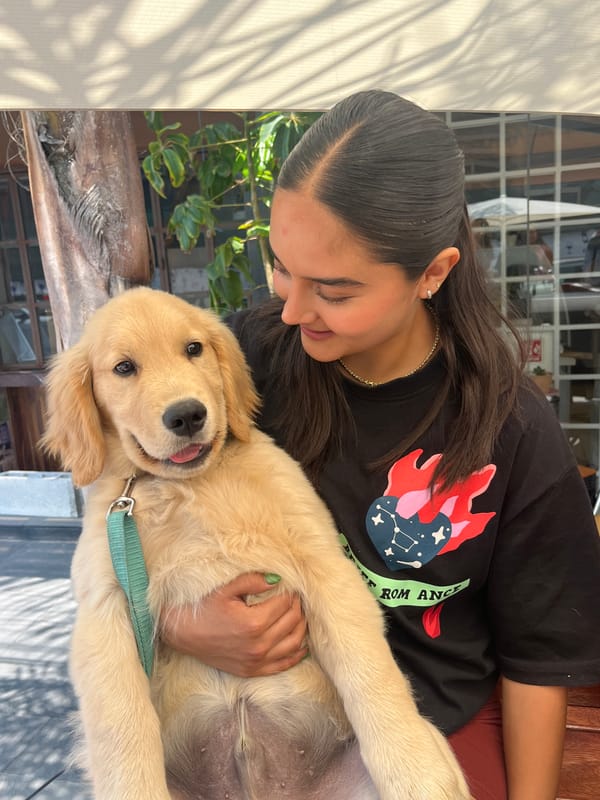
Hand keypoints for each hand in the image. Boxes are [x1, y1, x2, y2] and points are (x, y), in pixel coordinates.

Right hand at [160, 573, 307, 676]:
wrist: (182, 633)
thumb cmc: (202, 608)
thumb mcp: (226, 589)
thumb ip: (253, 581)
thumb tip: (277, 579)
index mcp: (253, 623)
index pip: (285, 604)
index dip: (291, 592)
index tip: (291, 585)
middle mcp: (258, 645)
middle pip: (292, 622)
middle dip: (297, 606)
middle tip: (294, 597)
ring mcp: (256, 661)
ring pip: (293, 643)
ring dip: (300, 627)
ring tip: (298, 614)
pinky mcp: (252, 671)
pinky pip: (283, 664)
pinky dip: (296, 654)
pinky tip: (301, 644)